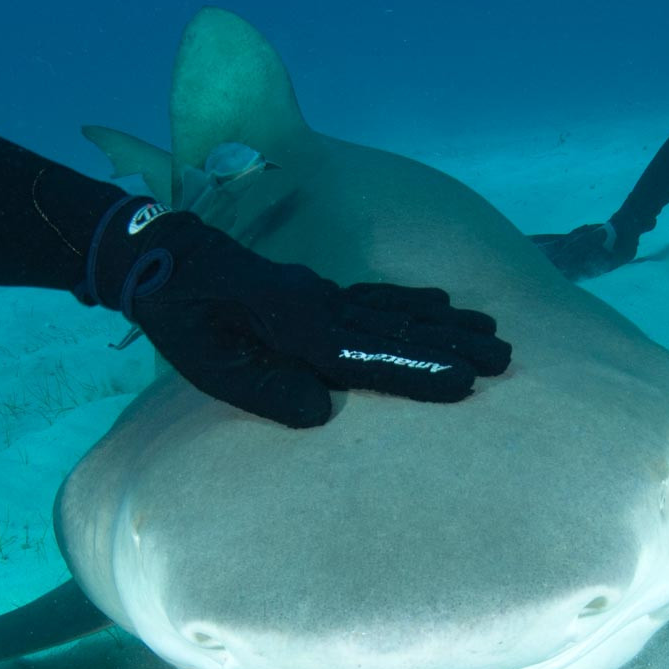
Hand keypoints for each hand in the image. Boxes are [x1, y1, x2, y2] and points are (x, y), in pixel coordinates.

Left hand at [75, 200, 510, 427]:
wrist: (163, 256)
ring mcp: (321, 292)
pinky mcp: (317, 289)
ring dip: (444, 322)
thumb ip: (262, 388)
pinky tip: (441, 302)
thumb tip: (323, 412)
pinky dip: (411, 300)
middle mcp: (317, 304)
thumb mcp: (205, 362)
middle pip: (394, 327)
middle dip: (451, 343)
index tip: (463, 381)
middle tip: (506, 357)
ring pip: (393, 308)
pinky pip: (375, 294)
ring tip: (492, 333)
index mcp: (292, 326)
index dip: (414, 368)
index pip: (364, 353)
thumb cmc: (181, 317)